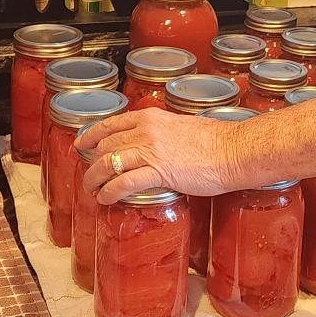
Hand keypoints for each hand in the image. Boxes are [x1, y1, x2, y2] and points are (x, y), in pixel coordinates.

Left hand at [76, 108, 238, 203]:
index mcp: (151, 117)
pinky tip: (106, 199)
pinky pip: (123, 183)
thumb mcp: (182, 126)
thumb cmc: (217, 142)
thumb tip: (155, 146)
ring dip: (94, 179)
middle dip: (91, 163)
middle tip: (88, 176)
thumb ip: (163, 133)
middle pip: (106, 145)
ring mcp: (150, 150)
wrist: (233, 150)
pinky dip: (109, 192)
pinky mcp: (158, 171)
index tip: (82, 143)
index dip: (92, 135)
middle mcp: (146, 130)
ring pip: (108, 164)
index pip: (111, 124)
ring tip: (91, 190)